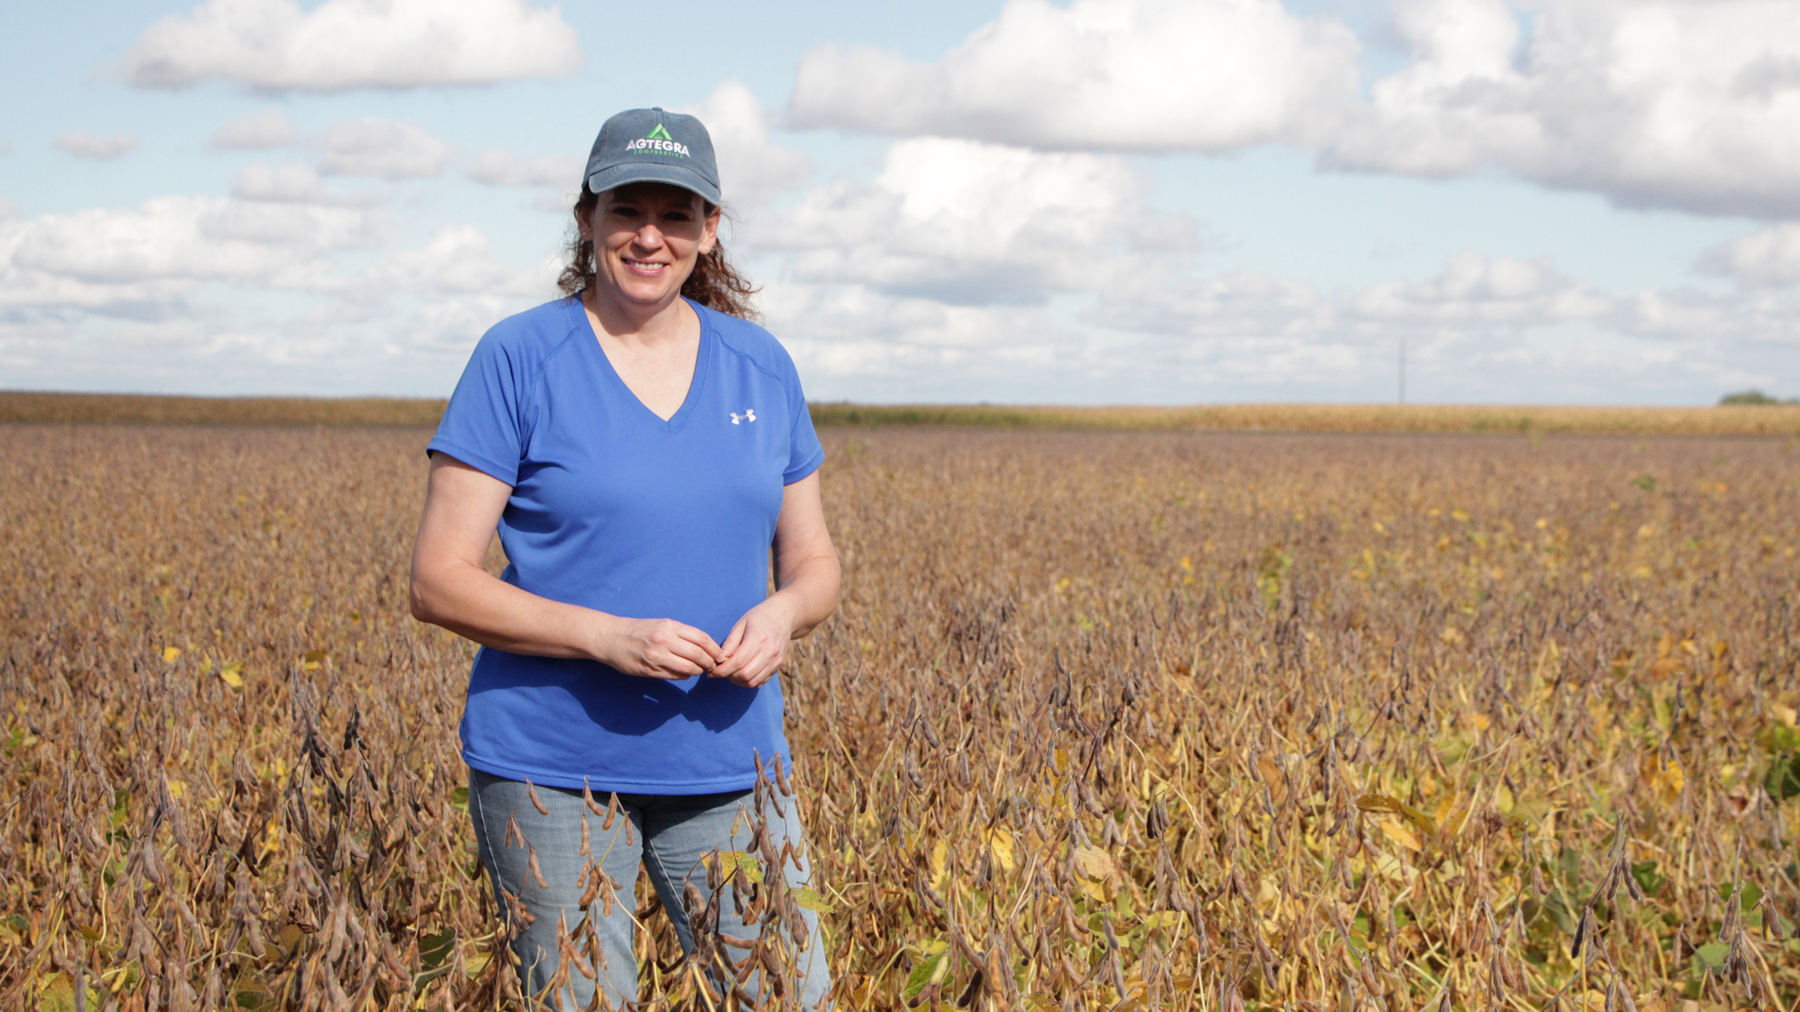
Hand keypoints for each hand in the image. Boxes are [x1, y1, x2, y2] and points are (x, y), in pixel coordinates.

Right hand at [592, 616, 724, 679]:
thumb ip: (682, 634)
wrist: (611, 638)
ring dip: (698, 671)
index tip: (720, 656)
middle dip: (710, 663)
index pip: (702, 639)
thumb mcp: (662, 624)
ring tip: (699, 670)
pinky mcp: (649, 670)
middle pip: (698, 655)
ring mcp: (657, 657)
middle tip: (713, 666)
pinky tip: (684, 673)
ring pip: (688, 669)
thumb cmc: (640, 630)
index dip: (715, 649)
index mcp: (670, 626)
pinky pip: (675, 676)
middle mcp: (664, 641)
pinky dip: (684, 676)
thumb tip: (706, 648)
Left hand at [711, 598, 795, 688]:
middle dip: (728, 676)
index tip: (711, 671)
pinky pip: (760, 682)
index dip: (722, 670)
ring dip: (737, 681)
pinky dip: (747, 682)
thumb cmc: (759, 617)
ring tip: (729, 673)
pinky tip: (740, 674)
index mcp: (758, 639)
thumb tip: (719, 659)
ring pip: (752, 681)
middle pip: (745, 674)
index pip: (737, 662)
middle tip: (719, 672)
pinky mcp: (777, 666)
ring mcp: (775, 661)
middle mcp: (769, 652)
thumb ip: (730, 642)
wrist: (784, 616)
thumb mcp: (741, 624)